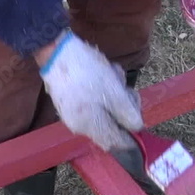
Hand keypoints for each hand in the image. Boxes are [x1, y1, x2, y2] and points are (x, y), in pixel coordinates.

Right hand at [36, 31, 143, 151]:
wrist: (55, 51)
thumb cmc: (87, 71)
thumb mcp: (114, 92)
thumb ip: (127, 114)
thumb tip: (137, 129)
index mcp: (90, 126)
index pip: (116, 143)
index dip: (131, 137)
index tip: (139, 122)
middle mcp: (80, 126)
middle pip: (111, 125)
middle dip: (123, 107)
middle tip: (128, 89)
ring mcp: (72, 114)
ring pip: (103, 111)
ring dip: (114, 94)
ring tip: (113, 74)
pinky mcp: (69, 101)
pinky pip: (92, 102)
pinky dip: (103, 90)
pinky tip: (104, 72)